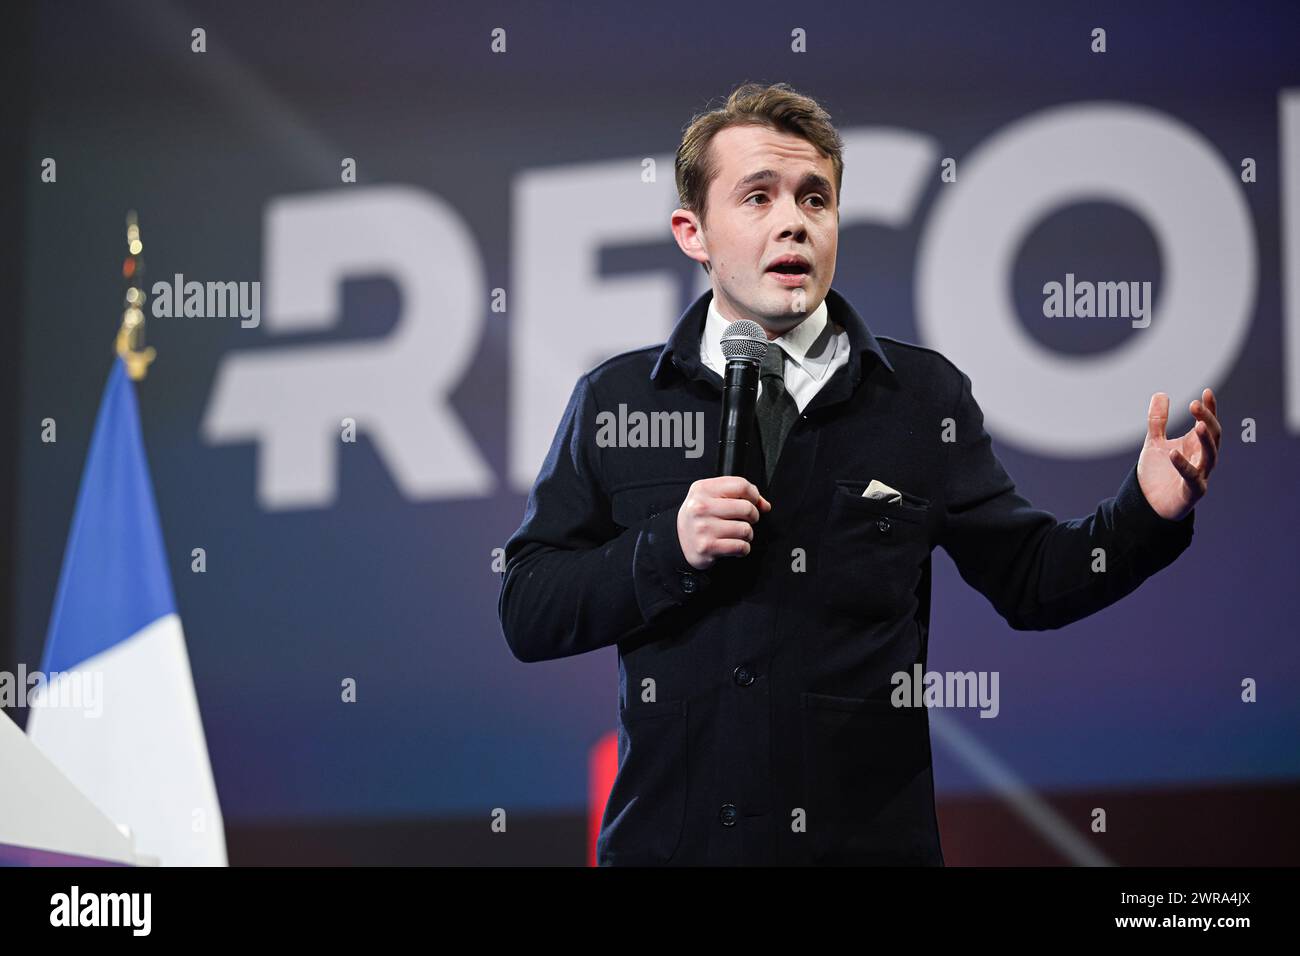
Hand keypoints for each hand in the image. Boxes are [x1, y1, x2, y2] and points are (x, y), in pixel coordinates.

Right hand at [678, 476, 770, 569]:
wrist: (678, 540)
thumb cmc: (700, 517)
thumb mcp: (711, 496)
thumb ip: (738, 494)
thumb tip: (764, 505)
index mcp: (703, 489)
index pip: (741, 485)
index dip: (754, 495)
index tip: (754, 502)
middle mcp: (701, 507)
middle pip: (746, 508)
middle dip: (753, 516)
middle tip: (744, 520)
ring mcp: (703, 528)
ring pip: (745, 529)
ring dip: (747, 534)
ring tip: (737, 534)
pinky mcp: (707, 547)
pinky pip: (740, 547)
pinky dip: (743, 548)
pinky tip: (734, 545)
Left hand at [1137, 388, 1219, 521]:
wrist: (1150, 504)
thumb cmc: (1158, 473)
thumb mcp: (1155, 443)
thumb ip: (1158, 421)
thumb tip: (1160, 393)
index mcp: (1196, 445)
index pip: (1208, 423)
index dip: (1210, 408)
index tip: (1206, 392)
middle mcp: (1203, 458)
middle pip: (1213, 436)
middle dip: (1207, 419)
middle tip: (1195, 404)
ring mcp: (1201, 474)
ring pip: (1211, 455)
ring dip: (1206, 440)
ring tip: (1199, 424)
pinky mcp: (1193, 491)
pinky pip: (1192, 477)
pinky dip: (1183, 465)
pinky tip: (1173, 453)